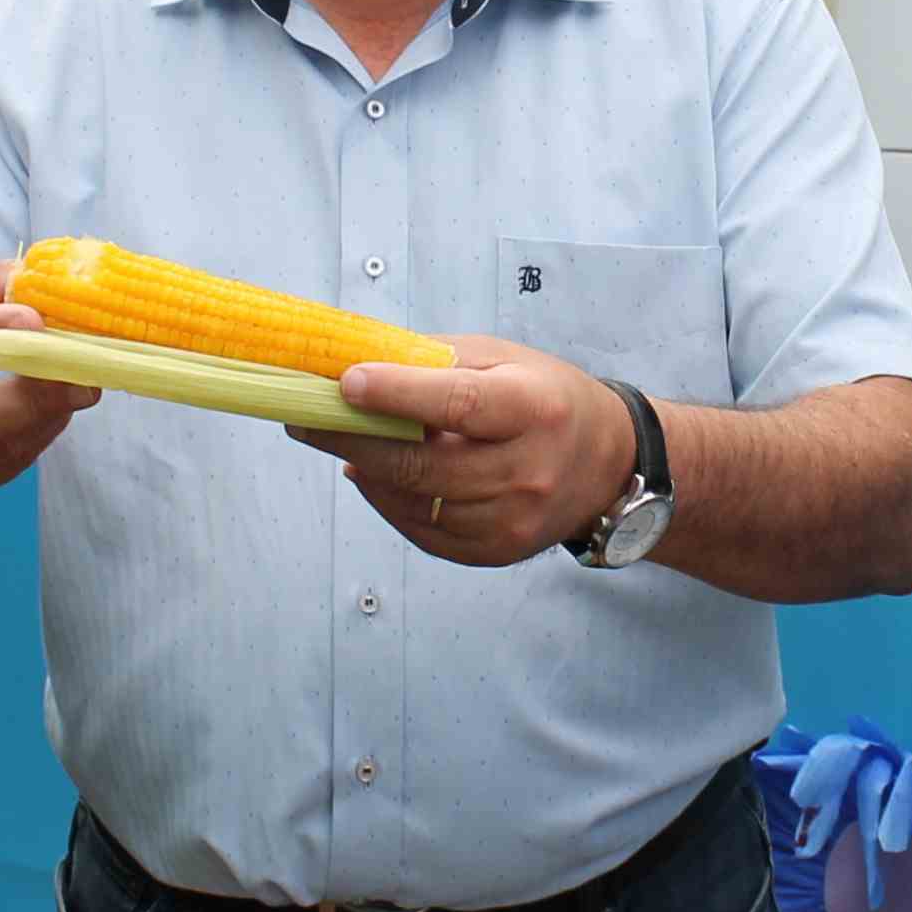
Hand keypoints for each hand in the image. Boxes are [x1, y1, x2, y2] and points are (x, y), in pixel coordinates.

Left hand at [291, 336, 636, 568]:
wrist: (607, 463)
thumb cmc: (545, 398)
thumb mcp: (503, 359)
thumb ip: (433, 361)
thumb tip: (354, 362)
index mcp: (534, 409)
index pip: (458, 404)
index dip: (397, 394)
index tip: (346, 382)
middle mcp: (529, 471)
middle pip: (423, 465)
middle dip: (353, 439)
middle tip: (304, 416)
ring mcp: (513, 520)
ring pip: (413, 501)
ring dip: (367, 469)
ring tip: (343, 439)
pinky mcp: (497, 552)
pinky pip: (422, 530)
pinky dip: (388, 500)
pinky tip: (375, 473)